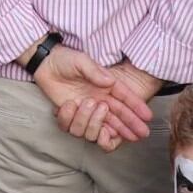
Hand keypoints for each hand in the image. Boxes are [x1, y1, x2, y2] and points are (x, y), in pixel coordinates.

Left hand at [34, 46, 152, 146]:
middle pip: (118, 115)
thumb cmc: (65, 59)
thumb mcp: (81, 61)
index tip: (147, 116)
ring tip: (89, 104)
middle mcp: (98, 98)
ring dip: (94, 119)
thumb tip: (109, 81)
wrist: (45, 63)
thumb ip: (94, 71)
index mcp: (105, 85)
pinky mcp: (71, 113)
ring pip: (98, 123)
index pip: (124, 97)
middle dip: (131, 124)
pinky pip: (74, 126)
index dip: (136, 107)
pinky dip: (72, 119)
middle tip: (142, 133)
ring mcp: (86, 107)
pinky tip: (68, 106)